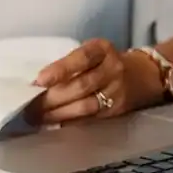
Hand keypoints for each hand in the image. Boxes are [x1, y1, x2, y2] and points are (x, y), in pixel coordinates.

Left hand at [30, 38, 163, 124]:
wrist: (143, 75)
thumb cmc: (103, 61)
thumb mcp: (90, 52)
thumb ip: (68, 63)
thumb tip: (36, 83)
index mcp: (102, 49)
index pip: (82, 58)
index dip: (60, 69)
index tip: (39, 80)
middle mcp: (113, 69)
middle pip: (81, 85)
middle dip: (52, 98)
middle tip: (29, 106)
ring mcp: (117, 91)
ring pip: (85, 106)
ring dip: (58, 114)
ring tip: (37, 117)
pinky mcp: (117, 110)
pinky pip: (90, 118)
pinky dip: (69, 121)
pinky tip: (53, 123)